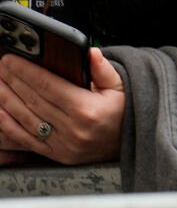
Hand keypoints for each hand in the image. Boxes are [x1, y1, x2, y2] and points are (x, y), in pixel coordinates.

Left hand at [0, 48, 124, 164]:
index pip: (48, 86)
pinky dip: (9, 126)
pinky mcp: (56, 155)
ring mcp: (63, 144)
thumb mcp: (120, 86)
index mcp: (87, 109)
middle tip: (1, 67)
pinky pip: (26, 140)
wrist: (132, 143)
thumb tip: (90, 52)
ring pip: (25, 119)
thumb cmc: (124, 112)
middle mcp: (73, 129)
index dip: (26, 72)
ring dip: (6, 100)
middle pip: (33, 101)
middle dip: (12, 81)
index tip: (11, 60)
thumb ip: (102, 69)